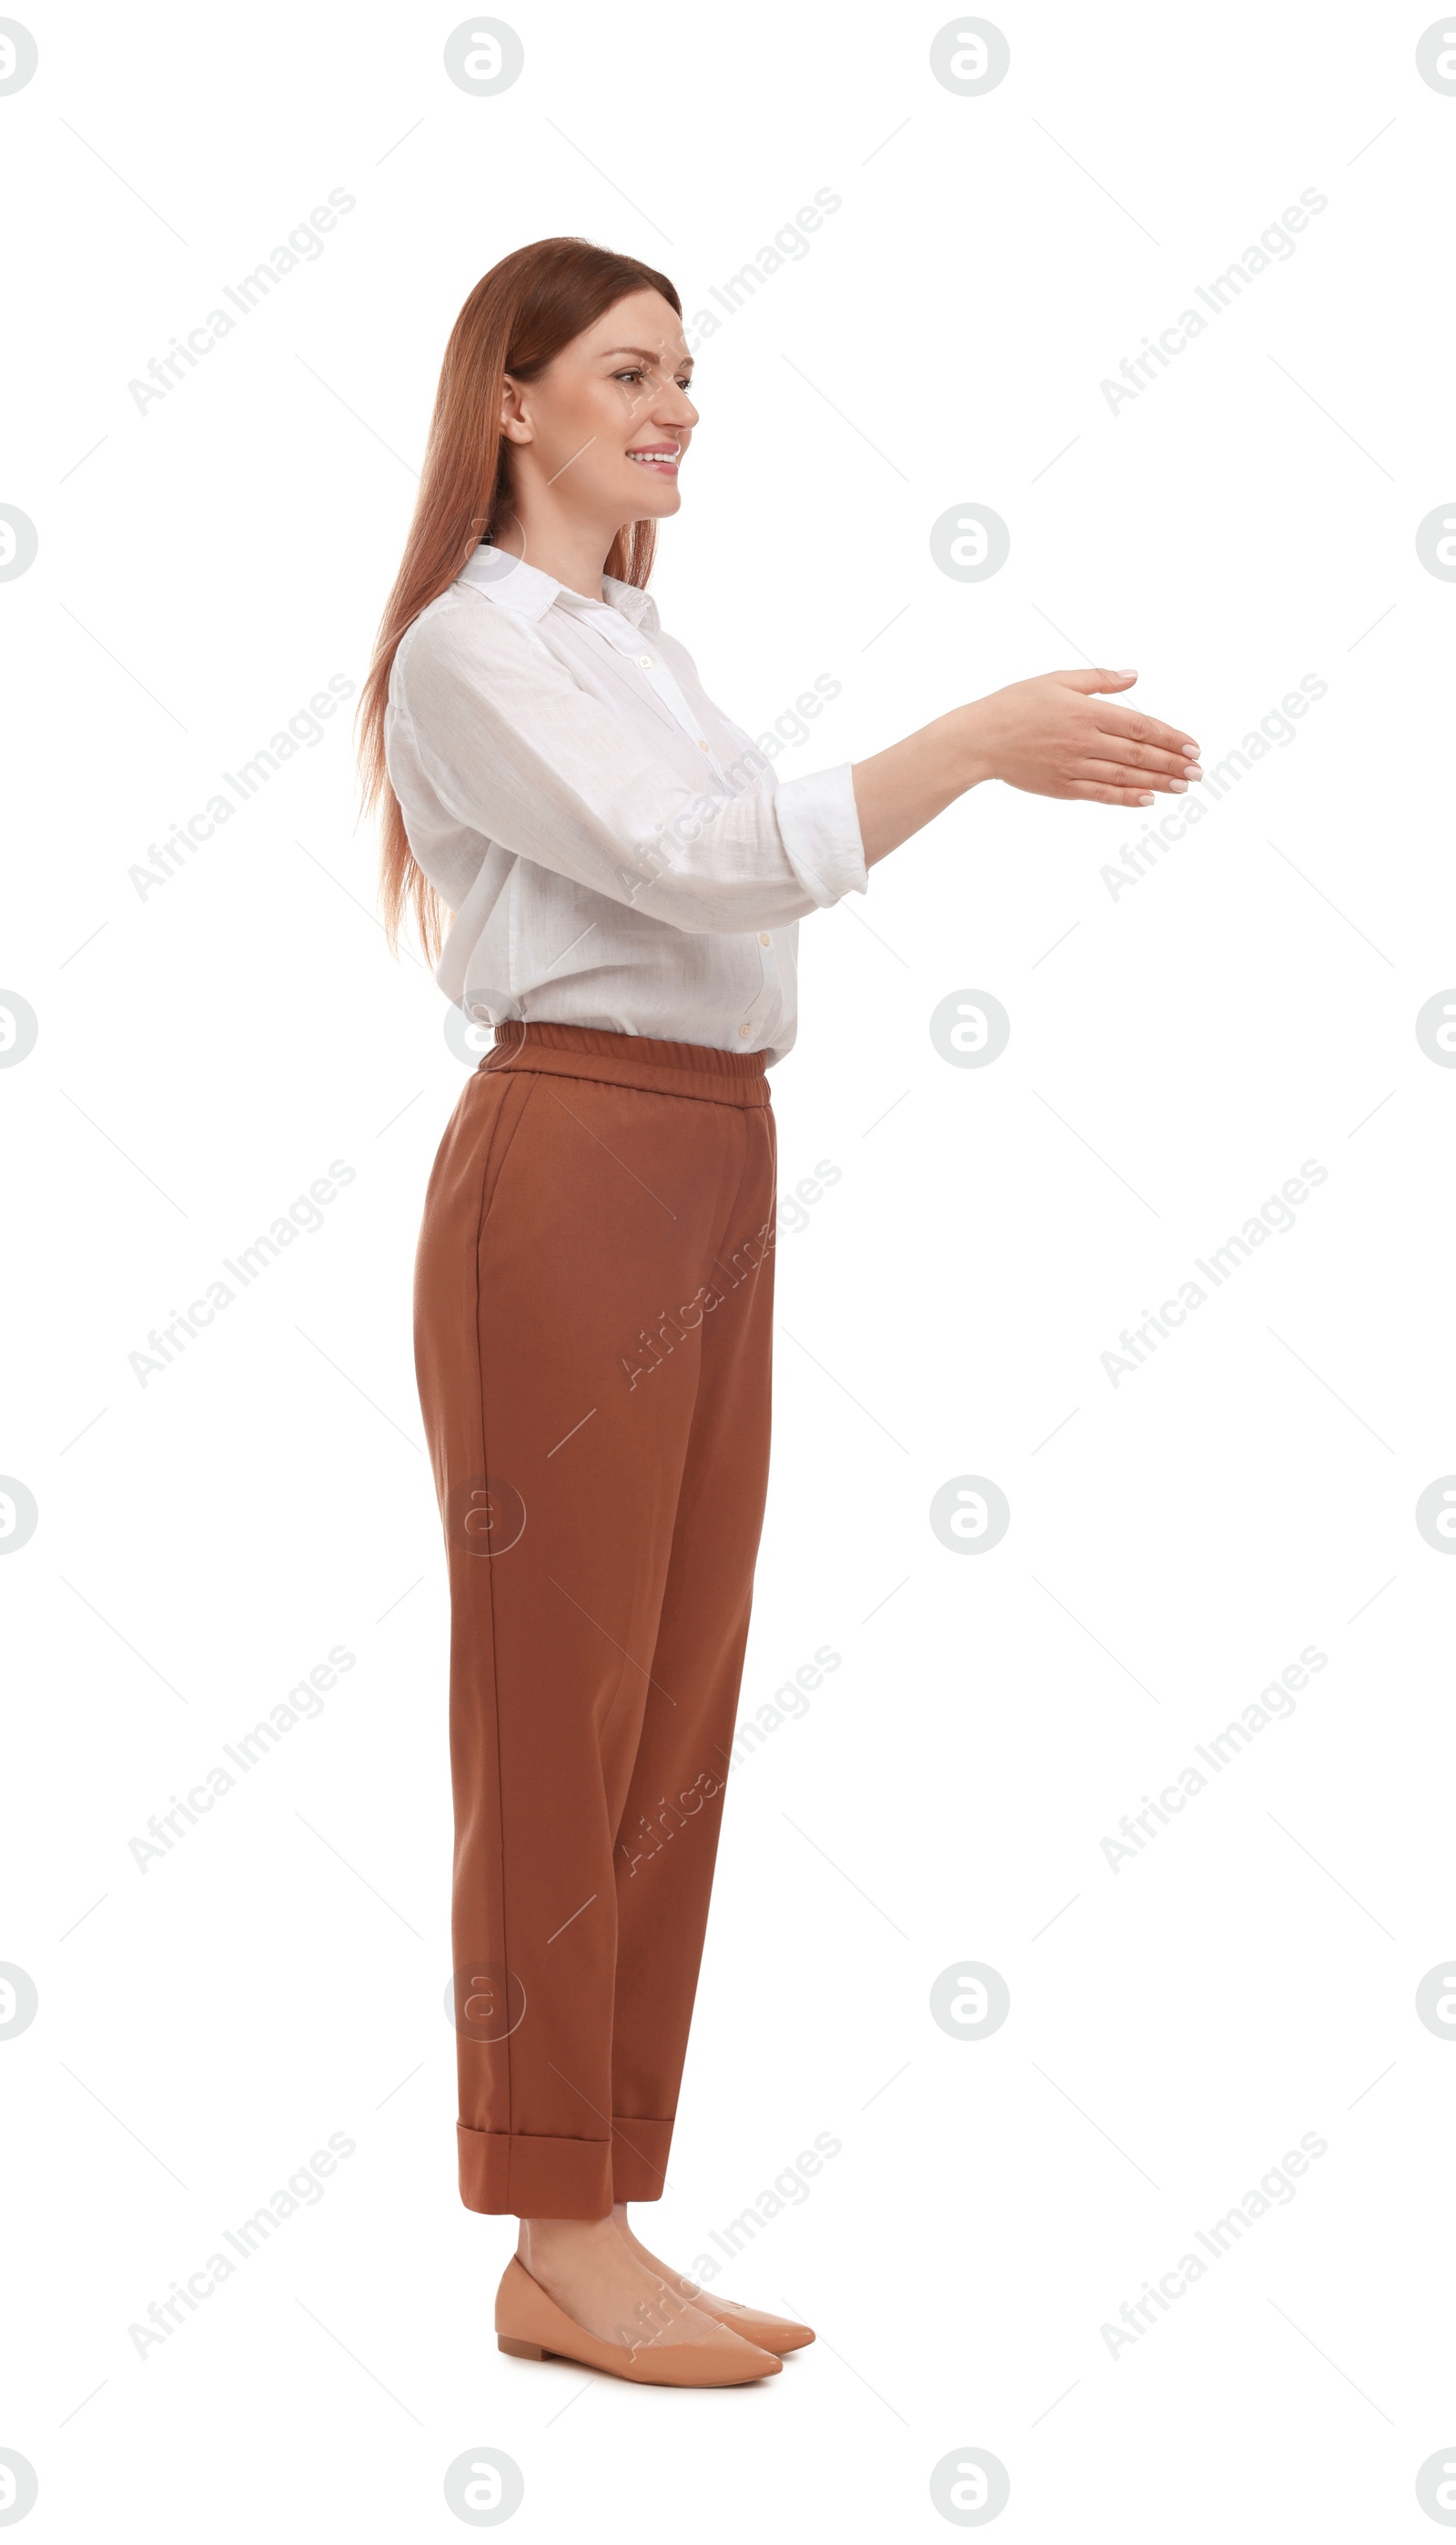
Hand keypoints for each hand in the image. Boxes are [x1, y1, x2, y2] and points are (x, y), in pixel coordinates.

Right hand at [961, 668, 1200, 807]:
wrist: (980, 739)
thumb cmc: (1016, 704)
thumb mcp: (1057, 679)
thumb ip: (1099, 679)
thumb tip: (1135, 676)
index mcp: (1086, 711)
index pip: (1140, 726)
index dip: (1170, 737)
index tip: (1192, 745)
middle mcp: (1084, 741)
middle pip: (1138, 754)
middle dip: (1172, 763)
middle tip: (1198, 771)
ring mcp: (1073, 767)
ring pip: (1124, 776)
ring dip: (1157, 782)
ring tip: (1183, 786)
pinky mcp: (1062, 787)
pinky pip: (1101, 794)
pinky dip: (1126, 797)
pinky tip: (1148, 800)